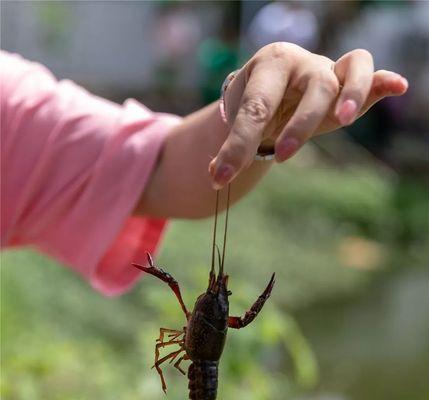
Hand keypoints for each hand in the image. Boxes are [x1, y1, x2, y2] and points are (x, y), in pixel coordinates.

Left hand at [209, 42, 407, 188]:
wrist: (272, 89)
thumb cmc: (255, 106)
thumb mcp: (238, 123)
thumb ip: (230, 147)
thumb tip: (213, 177)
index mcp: (267, 66)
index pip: (255, 107)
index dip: (238, 145)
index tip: (221, 178)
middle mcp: (300, 63)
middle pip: (311, 88)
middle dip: (299, 125)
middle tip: (282, 157)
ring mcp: (326, 69)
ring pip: (347, 73)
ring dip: (350, 96)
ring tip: (343, 119)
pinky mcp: (346, 80)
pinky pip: (366, 74)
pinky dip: (381, 82)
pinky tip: (395, 86)